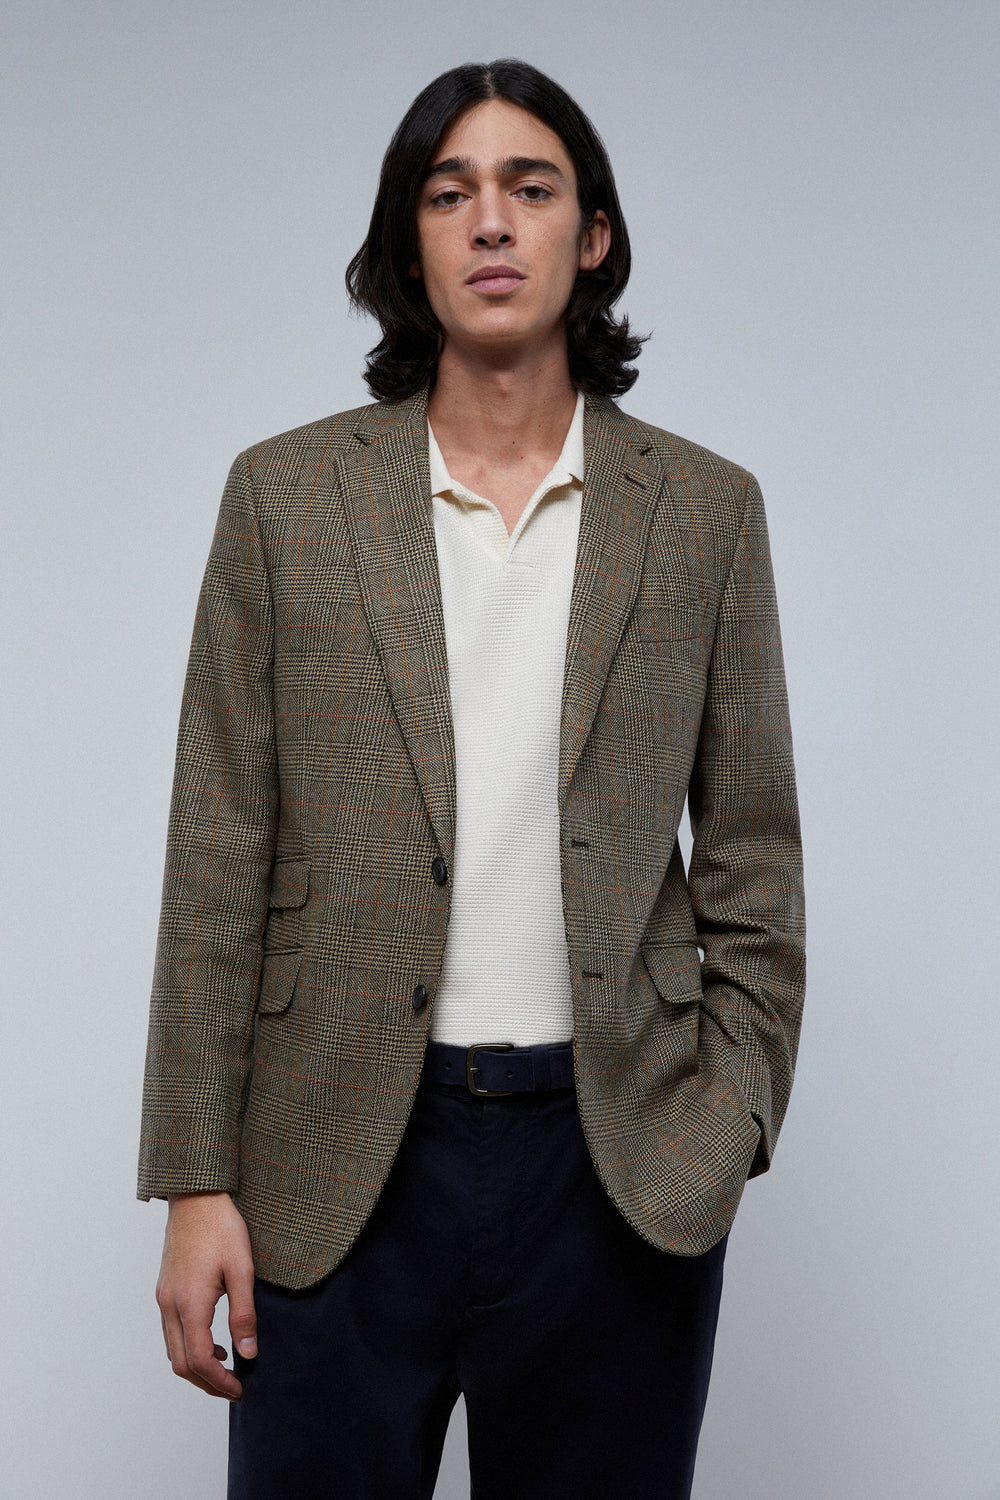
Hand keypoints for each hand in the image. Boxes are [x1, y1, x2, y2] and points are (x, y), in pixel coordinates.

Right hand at [156, 1191, 256, 1399]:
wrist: (195, 1197)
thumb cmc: (221, 1228)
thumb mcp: (242, 1269)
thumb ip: (244, 1314)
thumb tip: (248, 1352)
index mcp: (190, 1303)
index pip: (200, 1360)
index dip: (219, 1382)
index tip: (240, 1388)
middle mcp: (170, 1305)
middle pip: (181, 1364)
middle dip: (207, 1384)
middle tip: (233, 1388)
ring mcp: (163, 1298)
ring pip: (173, 1351)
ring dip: (197, 1368)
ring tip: (226, 1368)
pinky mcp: (164, 1290)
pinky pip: (171, 1332)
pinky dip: (189, 1348)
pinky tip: (213, 1341)